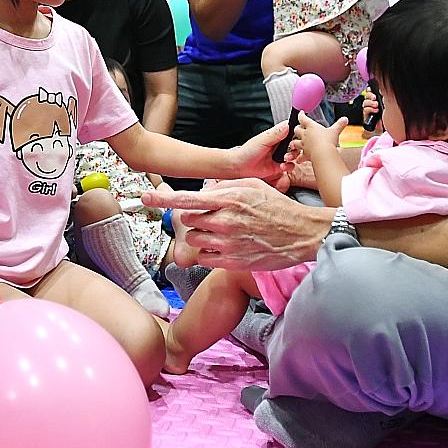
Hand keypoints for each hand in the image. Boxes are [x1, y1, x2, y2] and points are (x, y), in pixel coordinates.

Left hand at [143, 179, 331, 270]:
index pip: (186, 199)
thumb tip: (205, 190)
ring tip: (224, 231)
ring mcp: (227, 243)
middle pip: (188, 220)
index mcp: (228, 200)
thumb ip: (225, 187)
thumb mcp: (252, 186)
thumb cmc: (277, 208)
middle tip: (214, 217)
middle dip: (195, 217)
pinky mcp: (232, 262)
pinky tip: (226, 246)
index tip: (145, 197)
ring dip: (203, 235)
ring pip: (196, 239)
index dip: (162, 198)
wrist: (301, 234)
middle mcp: (224, 221)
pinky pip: (205, 258)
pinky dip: (210, 252)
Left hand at [223, 121, 292, 179]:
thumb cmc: (248, 151)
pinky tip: (282, 166)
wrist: (240, 166)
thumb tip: (287, 124)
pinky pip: (290, 166)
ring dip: (293, 156)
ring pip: (294, 154)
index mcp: (276, 135)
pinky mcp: (279, 166)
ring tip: (286, 158)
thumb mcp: (262, 140)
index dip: (296, 133)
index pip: (291, 130)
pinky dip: (289, 166)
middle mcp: (279, 145)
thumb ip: (276, 133)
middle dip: (296, 147)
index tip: (299, 136)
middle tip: (291, 148)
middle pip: (295, 143)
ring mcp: (279, 155)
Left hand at [287, 113, 347, 166]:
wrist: (323, 153)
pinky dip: (299, 158)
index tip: (301, 113)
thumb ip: (339, 125)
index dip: (301, 115)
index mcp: (311, 127)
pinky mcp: (305, 155)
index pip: (303, 118)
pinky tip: (298, 160)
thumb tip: (345, 119)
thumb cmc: (328, 141)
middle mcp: (305, 135)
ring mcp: (304, 145)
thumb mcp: (335, 131)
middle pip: (297, 130)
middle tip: (298, 128)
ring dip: (294, 143)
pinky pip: (300, 157)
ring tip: (294, 144)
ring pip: (295, 143)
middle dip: (297, 129)